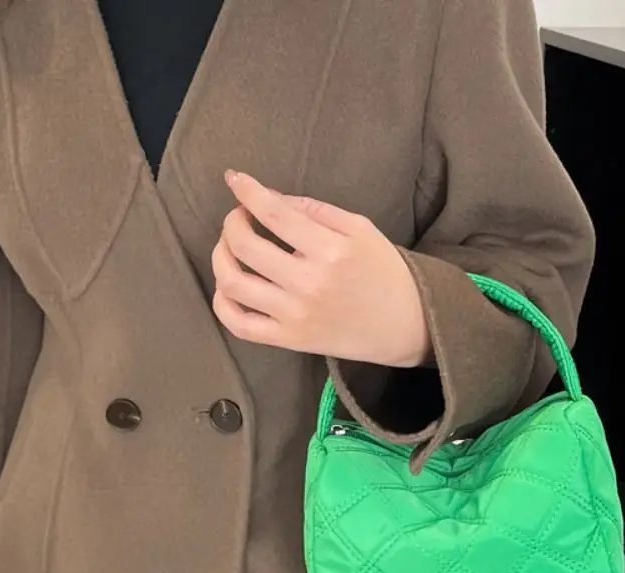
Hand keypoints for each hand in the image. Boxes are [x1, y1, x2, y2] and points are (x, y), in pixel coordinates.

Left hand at [211, 171, 430, 367]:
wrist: (404, 327)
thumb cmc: (384, 272)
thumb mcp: (360, 229)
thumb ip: (316, 210)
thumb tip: (270, 198)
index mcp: (331, 250)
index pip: (274, 213)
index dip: (246, 191)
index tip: (235, 179)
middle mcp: (309, 284)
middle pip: (245, 245)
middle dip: (232, 222)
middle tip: (239, 218)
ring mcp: (295, 316)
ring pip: (233, 283)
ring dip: (220, 257)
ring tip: (229, 248)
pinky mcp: (289, 340)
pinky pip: (239, 325)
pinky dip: (222, 303)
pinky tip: (228, 286)